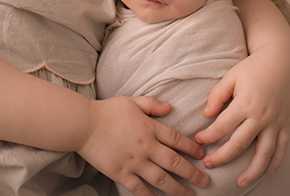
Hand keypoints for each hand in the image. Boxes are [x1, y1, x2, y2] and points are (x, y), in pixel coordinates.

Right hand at [78, 97, 209, 195]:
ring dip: (178, 189)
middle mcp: (146, 146)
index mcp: (149, 127)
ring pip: (162, 179)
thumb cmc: (107, 111)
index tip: (202, 155)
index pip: (177, 139)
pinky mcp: (121, 173)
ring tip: (189, 195)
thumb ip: (152, 104)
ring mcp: (134, 162)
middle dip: (192, 173)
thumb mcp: (132, 101)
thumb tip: (170, 108)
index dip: (191, 148)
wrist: (83, 124)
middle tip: (205, 181)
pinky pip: (140, 189)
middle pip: (175, 162)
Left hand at [194, 51, 289, 187]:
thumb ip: (217, 95)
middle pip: (239, 144)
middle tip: (208, 165)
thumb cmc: (252, 67)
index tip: (198, 141)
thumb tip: (206, 115)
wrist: (281, 60)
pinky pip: (281, 147)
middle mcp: (261, 116)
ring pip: (264, 153)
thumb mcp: (231, 76)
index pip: (222, 127)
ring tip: (241, 183)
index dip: (208, 136)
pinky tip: (267, 172)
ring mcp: (275, 122)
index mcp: (245, 103)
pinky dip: (275, 162)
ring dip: (252, 171)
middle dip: (221, 157)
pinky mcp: (285, 124)